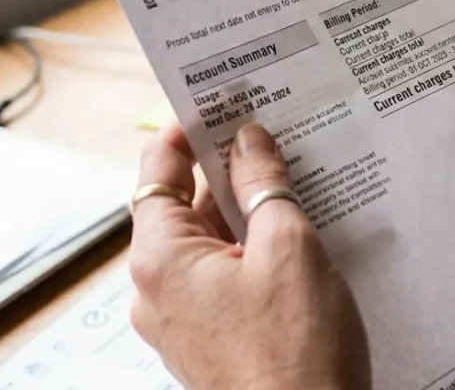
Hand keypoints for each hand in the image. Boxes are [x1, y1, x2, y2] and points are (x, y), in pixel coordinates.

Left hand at [128, 123, 370, 389]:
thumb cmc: (295, 351)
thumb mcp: (288, 248)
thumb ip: (265, 185)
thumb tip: (250, 141)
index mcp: (161, 259)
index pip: (158, 172)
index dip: (185, 133)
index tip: (215, 104)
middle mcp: (158, 292)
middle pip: (184, 208)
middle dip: (227, 173)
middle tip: (269, 137)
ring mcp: (182, 322)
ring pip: (209, 246)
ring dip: (245, 215)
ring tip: (293, 187)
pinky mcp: (210, 343)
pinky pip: (223, 280)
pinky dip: (251, 254)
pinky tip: (294, 244)